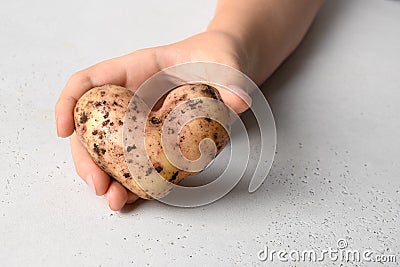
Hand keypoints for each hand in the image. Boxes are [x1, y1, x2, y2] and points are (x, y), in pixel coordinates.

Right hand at [55, 31, 249, 210]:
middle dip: (88, 159)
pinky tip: (137, 197)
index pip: (89, 82)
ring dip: (109, 178)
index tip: (63, 130)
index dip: (68, 104)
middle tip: (99, 186)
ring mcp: (142, 123)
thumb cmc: (217, 58)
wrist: (227, 71)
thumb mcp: (224, 61)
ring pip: (111, 151)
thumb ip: (230, 78)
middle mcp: (131, 100)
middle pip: (93, 127)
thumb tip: (237, 102)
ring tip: (117, 201)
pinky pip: (138, 161)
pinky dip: (134, 181)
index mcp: (134, 71)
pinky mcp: (158, 142)